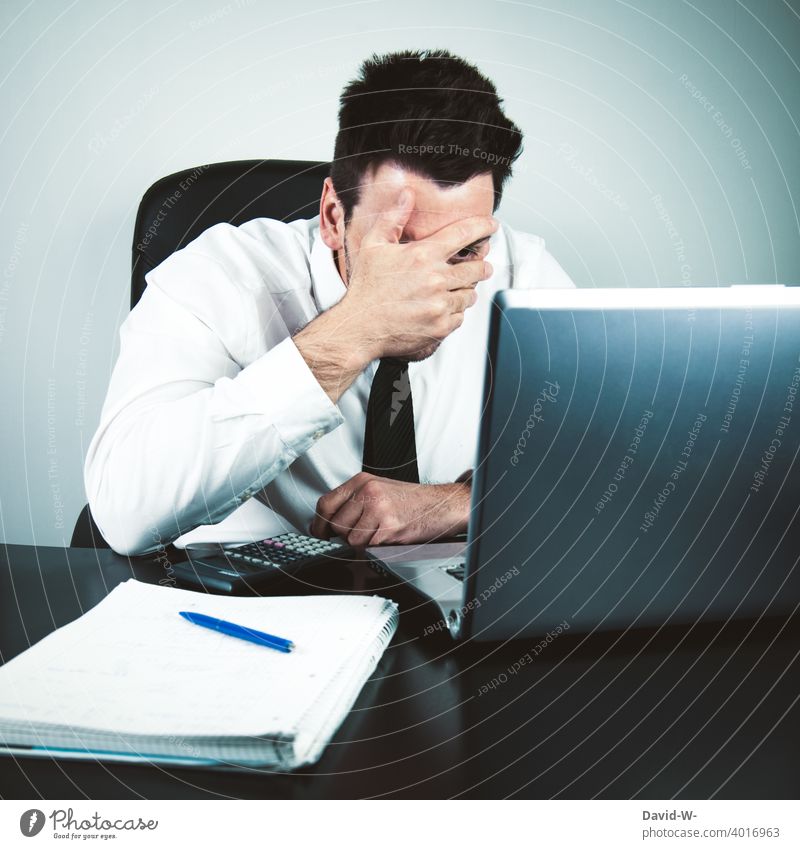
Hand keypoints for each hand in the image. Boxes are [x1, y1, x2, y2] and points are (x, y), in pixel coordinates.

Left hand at [310, 472, 470, 546]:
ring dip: (363, 544)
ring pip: (350, 539)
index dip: (319, 524)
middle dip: (345, 536)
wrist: (443, 504)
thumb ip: (353, 503)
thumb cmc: (413, 500)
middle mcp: (368, 490)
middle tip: (364, 533)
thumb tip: (325, 523)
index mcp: (362, 480)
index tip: (320, 534)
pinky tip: (389, 537)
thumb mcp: (379, 491)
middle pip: (335, 525)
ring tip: (380, 533)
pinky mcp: (389, 525)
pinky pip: (368, 546)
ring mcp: (378, 507)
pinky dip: (377, 548)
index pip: (325, 503)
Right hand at [337, 188, 496, 359]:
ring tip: (456, 290)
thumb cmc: (365, 288)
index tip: (491, 226)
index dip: (483, 227)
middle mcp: (436, 280)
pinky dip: (455, 312)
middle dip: (482, 266)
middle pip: (477, 268)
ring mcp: (440, 305)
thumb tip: (407, 194)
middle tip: (482, 266)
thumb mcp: (373, 246)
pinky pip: (461, 316)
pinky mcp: (441, 326)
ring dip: (467, 291)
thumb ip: (393, 218)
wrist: (359, 327)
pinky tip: (442, 308)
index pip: (464, 234)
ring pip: (470, 294)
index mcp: (423, 256)